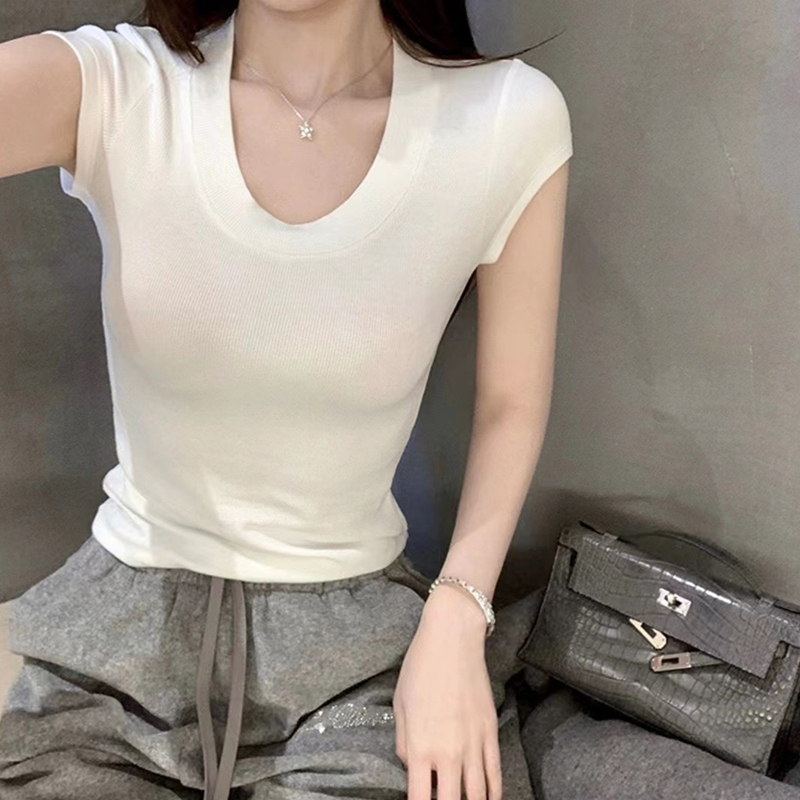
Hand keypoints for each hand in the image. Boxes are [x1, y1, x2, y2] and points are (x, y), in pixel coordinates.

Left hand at [393, 584, 501, 799]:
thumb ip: (404, 744)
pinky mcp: (491, 732)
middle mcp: (448, 752)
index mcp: (420, 747)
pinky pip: (496, 774)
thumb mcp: (400, 705)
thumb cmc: (420, 667)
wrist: (452, 638)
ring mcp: (473, 744)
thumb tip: (413, 767)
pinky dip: (494, 794)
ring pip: (478, 796)